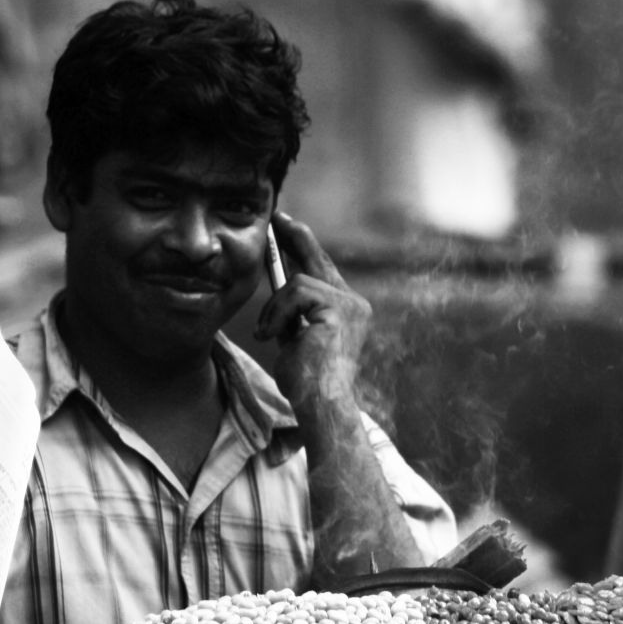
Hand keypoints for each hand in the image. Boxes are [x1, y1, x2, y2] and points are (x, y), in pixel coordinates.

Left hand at [254, 212, 371, 412]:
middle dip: (296, 237)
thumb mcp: (297, 339)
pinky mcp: (338, 308)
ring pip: (299, 281)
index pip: (323, 271)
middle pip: (319, 260)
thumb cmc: (308, 383)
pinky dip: (277, 313)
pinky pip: (295, 292)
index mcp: (347, 312)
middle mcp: (354, 304)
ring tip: (268, 334)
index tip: (286, 229)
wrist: (322, 403)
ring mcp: (349, 304)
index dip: (304, 248)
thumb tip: (276, 288)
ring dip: (275, 308)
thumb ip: (293, 314)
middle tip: (277, 219)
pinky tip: (272, 336)